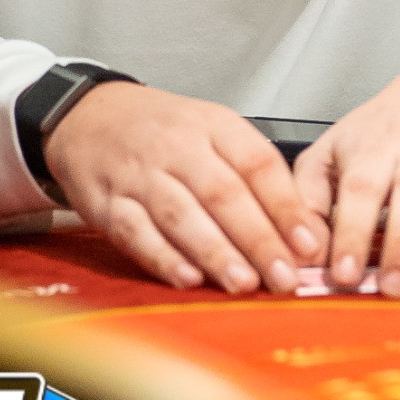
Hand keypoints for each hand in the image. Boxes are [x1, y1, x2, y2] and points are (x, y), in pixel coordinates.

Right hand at [43, 83, 327, 293]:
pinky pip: (136, 232)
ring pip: (182, 215)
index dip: (285, 206)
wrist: (90, 116)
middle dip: (257, 239)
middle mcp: (178, 147)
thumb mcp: (214, 131)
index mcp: (214, 125)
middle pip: (223, 194)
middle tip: (284, 277)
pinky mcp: (108, 203)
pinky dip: (163, 258)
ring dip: (216, 253)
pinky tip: (188, 278)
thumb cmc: (165, 131)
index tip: (309, 244)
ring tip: (245, 284)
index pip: (257, 163)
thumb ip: (256, 176)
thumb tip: (303, 233)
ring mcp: (141, 175)